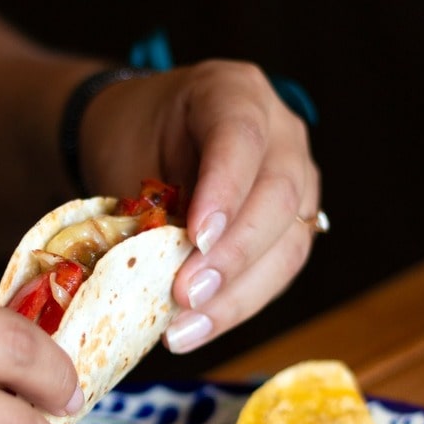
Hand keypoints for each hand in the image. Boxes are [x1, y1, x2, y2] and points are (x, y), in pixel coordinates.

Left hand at [79, 60, 321, 351]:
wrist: (140, 136)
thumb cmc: (131, 141)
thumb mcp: (127, 156)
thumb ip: (146, 206)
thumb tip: (145, 281)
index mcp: (234, 93)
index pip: (241, 138)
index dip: (224, 191)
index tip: (196, 237)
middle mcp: (281, 133)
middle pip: (277, 197)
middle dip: (232, 256)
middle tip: (186, 297)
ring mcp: (297, 180)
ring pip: (288, 245)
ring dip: (238, 296)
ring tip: (186, 330)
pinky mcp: (292, 227)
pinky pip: (276, 272)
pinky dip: (237, 304)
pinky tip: (198, 327)